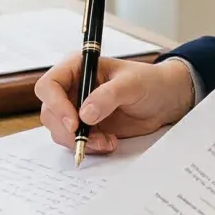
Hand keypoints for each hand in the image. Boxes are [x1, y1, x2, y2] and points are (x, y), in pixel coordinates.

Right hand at [35, 54, 195, 154]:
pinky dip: (88, 146)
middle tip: (90, 139)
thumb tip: (85, 114)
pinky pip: (74, 141)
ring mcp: (76, 109)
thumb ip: (108, 96)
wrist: (165, 100)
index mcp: (77, 68)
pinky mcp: (86, 127)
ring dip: (80, 141)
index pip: (49, 85)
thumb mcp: (132, 84)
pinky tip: (109, 143)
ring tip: (107, 141)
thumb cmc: (149, 82)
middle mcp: (72, 88)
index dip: (56, 105)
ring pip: (59, 130)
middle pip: (50, 112)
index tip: (75, 122)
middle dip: (67, 130)